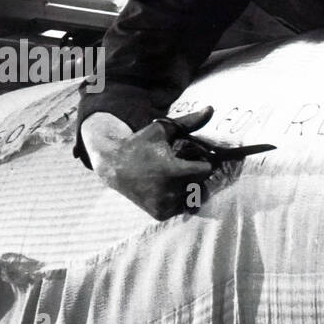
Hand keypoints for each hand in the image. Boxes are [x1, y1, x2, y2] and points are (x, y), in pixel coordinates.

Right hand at [83, 106, 216, 220]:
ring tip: (171, 177)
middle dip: (194, 175)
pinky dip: (177, 199)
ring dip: (188, 188)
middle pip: (201, 183)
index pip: (206, 170)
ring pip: (192, 196)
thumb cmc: (141, 145)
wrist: (113, 166)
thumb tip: (211, 109)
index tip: (190, 158)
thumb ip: (190, 122)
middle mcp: (170, 191)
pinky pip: (181, 207)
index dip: (200, 162)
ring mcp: (165, 205)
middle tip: (178, 167)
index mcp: (174, 171)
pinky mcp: (160, 214)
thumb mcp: (163, 130)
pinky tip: (165, 188)